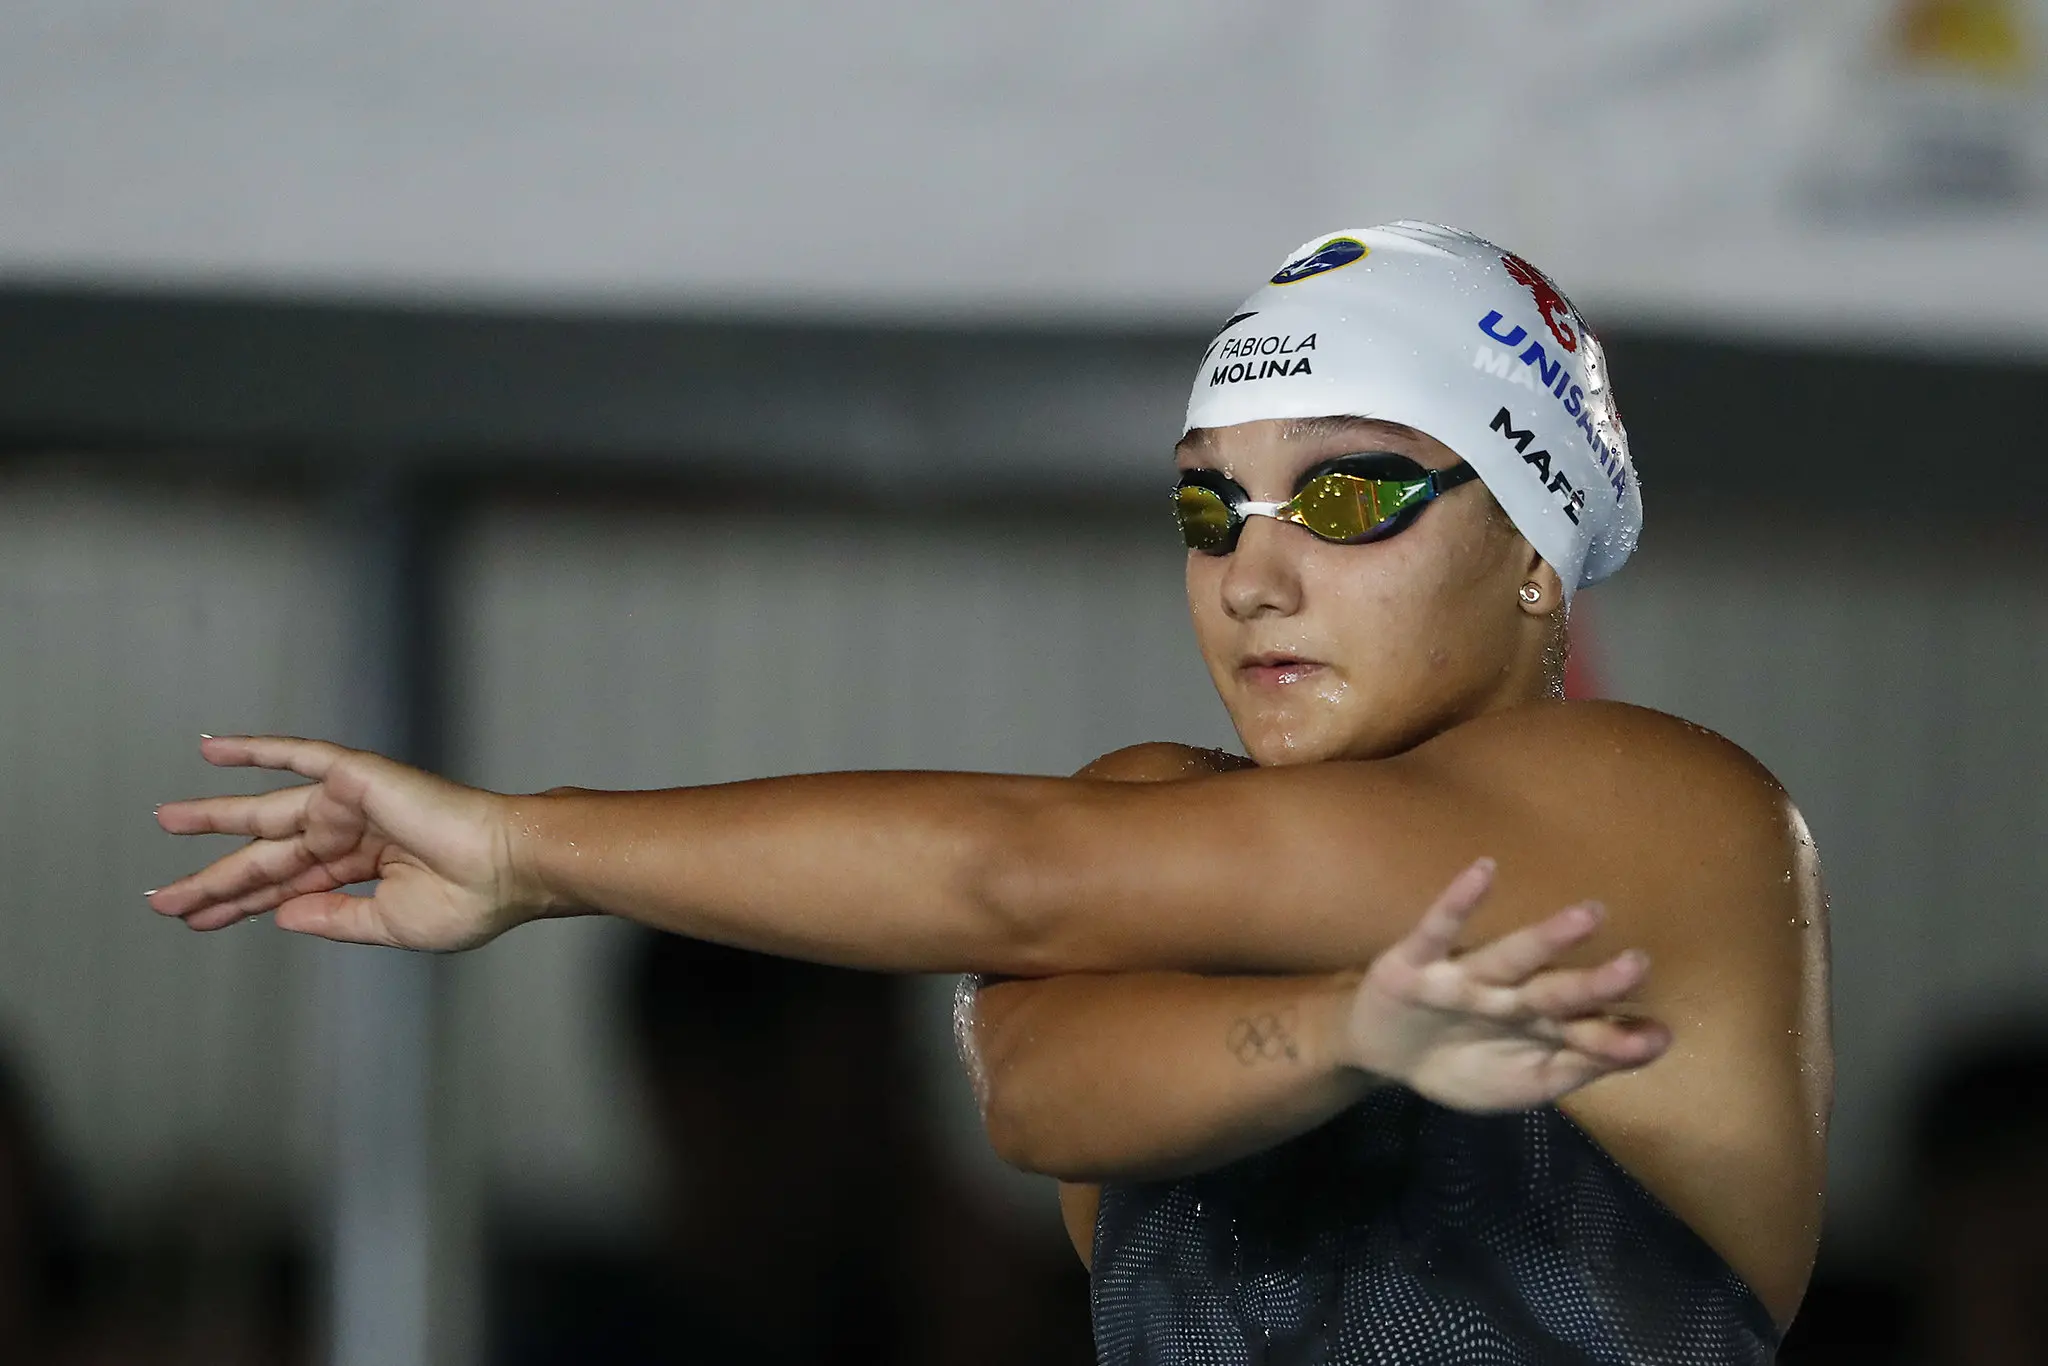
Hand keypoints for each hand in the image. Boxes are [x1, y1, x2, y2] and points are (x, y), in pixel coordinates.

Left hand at [147, 735, 534, 950]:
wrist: (506, 868)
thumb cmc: (470, 899)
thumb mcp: (388, 924)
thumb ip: (333, 917)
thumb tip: (281, 915)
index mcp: (363, 869)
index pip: (287, 888)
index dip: (241, 905)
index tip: (197, 920)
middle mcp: (351, 833)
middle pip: (268, 857)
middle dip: (217, 878)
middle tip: (165, 896)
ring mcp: (351, 804)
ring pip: (269, 813)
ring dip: (216, 816)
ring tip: (167, 821)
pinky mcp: (356, 777)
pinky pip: (299, 756)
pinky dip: (257, 749)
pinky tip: (212, 750)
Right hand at [1344, 859, 1669, 1111]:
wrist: (1382, 1053)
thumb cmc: (1462, 1063)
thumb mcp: (1520, 1084)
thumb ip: (1579, 1067)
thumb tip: (1658, 1042)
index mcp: (1535, 1027)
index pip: (1581, 1033)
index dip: (1615, 1038)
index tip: (1660, 1036)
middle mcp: (1506, 996)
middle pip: (1554, 991)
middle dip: (1592, 984)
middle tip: (1638, 964)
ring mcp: (1462, 977)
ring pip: (1509, 957)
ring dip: (1545, 938)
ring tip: (1587, 916)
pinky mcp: (1416, 962)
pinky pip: (1439, 929)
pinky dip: (1458, 901)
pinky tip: (1483, 870)